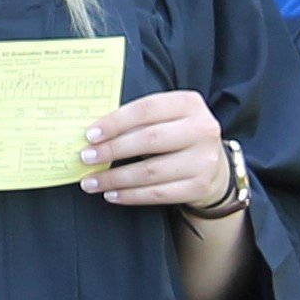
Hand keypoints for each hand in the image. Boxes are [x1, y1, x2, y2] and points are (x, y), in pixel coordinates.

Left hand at [80, 89, 233, 212]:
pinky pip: (158, 194)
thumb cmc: (177, 136)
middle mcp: (202, 129)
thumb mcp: (167, 117)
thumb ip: (138, 119)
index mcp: (189, 103)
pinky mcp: (200, 187)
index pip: (146, 109)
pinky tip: (112, 194)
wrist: (214, 165)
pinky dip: (130, 195)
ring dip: (115, 178)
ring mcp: (204, 160)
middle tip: (86, 157)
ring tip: (91, 181)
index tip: (90, 135)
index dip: (115, 122)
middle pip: (148, 140)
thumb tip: (94, 133)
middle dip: (112, 150)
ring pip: (151, 171)